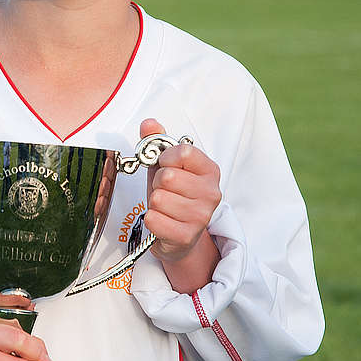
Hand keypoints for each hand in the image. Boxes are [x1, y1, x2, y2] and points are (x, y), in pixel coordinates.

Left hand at [140, 118, 221, 293]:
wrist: (177, 234)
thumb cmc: (173, 196)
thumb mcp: (165, 166)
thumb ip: (156, 142)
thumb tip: (148, 124)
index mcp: (210, 171)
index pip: (182, 152)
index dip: (165, 159)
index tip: (166, 167)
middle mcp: (211, 193)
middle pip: (167, 176)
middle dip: (157, 183)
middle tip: (165, 191)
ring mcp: (201, 216)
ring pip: (158, 198)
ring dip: (154, 203)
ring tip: (164, 207)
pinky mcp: (186, 236)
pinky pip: (153, 219)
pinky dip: (151, 220)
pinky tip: (161, 221)